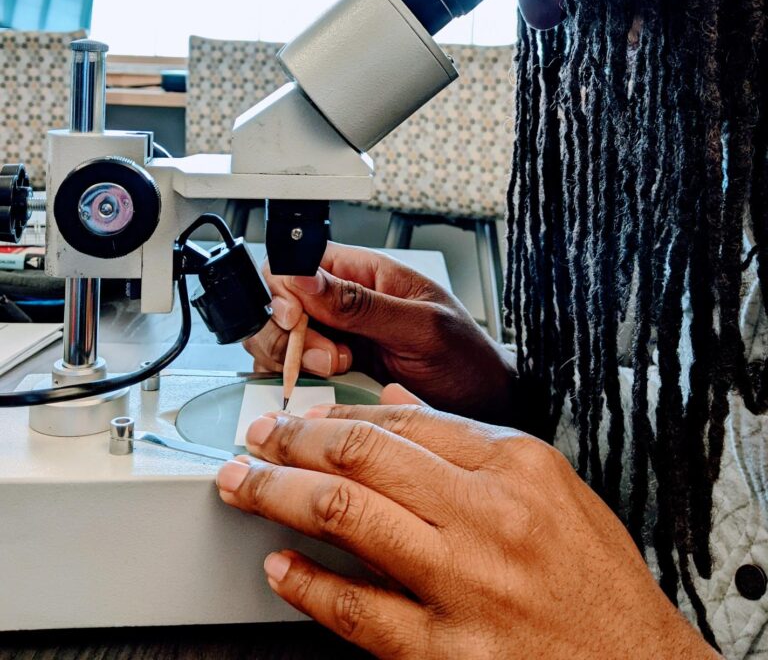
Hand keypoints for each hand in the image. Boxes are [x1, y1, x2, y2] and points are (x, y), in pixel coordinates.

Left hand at [217, 402, 717, 659]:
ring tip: (244, 484)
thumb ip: (472, 442)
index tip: (305, 414)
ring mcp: (462, 586)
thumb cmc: (596, 582)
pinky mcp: (443, 653)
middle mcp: (487, 517)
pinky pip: (353, 611)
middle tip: (258, 438)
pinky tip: (279, 566)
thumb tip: (398, 403)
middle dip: (295, 439)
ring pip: (346, 516)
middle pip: (365, 456)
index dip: (340, 413)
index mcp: (517, 468)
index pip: (406, 422)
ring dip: (279, 494)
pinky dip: (305, 583)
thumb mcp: (554, 489)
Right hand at [244, 242, 515, 421]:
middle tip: (328, 357)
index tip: (297, 319)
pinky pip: (294, 378)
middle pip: (277, 305)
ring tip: (338, 372)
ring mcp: (336, 341)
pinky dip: (299, 388)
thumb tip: (305, 277)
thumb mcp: (421, 328)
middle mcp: (343, 304)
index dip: (284, 290)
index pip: (296, 264)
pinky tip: (329, 393)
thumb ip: (362, 304)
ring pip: (280, 343)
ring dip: (295, 363)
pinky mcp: (333, 377)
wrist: (487, 408)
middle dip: (289, 335)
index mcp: (364, 274)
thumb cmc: (468, 360)